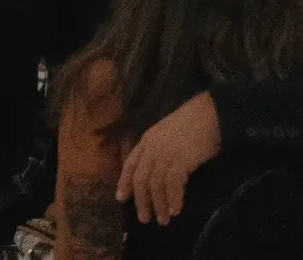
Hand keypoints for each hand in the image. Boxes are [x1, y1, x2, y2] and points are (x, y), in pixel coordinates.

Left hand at [119, 91, 220, 224]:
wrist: (211, 112)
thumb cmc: (194, 123)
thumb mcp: (169, 135)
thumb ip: (161, 150)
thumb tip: (160, 173)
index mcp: (147, 140)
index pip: (130, 164)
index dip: (124, 182)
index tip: (121, 199)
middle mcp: (152, 147)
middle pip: (140, 178)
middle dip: (141, 200)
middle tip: (144, 219)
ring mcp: (165, 152)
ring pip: (154, 184)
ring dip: (158, 204)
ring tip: (163, 220)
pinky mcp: (180, 158)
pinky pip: (172, 183)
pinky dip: (173, 198)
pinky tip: (175, 210)